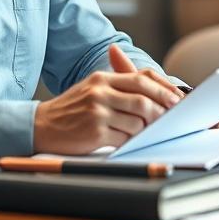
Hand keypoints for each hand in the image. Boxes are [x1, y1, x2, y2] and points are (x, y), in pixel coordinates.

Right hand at [33, 44, 182, 154]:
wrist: (42, 125)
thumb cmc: (72, 108)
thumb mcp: (93, 88)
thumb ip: (120, 86)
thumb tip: (153, 93)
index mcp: (103, 78)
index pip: (141, 78)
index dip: (163, 89)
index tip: (177, 99)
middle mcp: (100, 92)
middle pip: (144, 99)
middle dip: (162, 111)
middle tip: (172, 119)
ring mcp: (97, 112)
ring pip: (137, 121)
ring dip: (147, 129)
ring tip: (148, 131)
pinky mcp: (94, 133)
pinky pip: (124, 138)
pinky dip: (133, 141)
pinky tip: (131, 141)